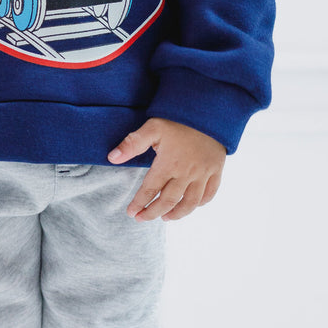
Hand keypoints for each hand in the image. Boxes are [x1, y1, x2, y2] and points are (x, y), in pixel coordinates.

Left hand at [108, 118, 225, 220]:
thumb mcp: (152, 127)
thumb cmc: (178, 118)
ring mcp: (203, 173)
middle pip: (168, 201)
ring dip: (177, 214)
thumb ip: (132, 143)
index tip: (131, 212)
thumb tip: (112, 158)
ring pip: (190, 203)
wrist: (209, 109)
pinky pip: (209, 194)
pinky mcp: (216, 170)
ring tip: (165, 218)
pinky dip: (200, 203)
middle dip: (153, 212)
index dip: (139, 203)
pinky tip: (192, 206)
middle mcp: (186, 173)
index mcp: (168, 163)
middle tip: (142, 218)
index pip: (150, 190)